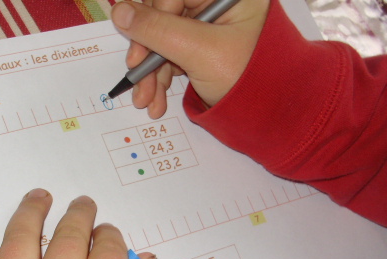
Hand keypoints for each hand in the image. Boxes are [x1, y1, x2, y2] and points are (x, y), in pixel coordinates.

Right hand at [111, 0, 269, 117]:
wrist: (273, 114)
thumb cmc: (250, 78)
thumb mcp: (200, 52)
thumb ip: (157, 30)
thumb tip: (119, 12)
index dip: (150, 22)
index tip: (140, 55)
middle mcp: (215, 3)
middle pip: (163, 16)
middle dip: (147, 53)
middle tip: (137, 78)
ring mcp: (207, 26)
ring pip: (163, 38)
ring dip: (151, 72)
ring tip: (147, 101)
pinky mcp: (201, 47)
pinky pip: (170, 54)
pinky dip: (161, 77)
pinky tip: (157, 98)